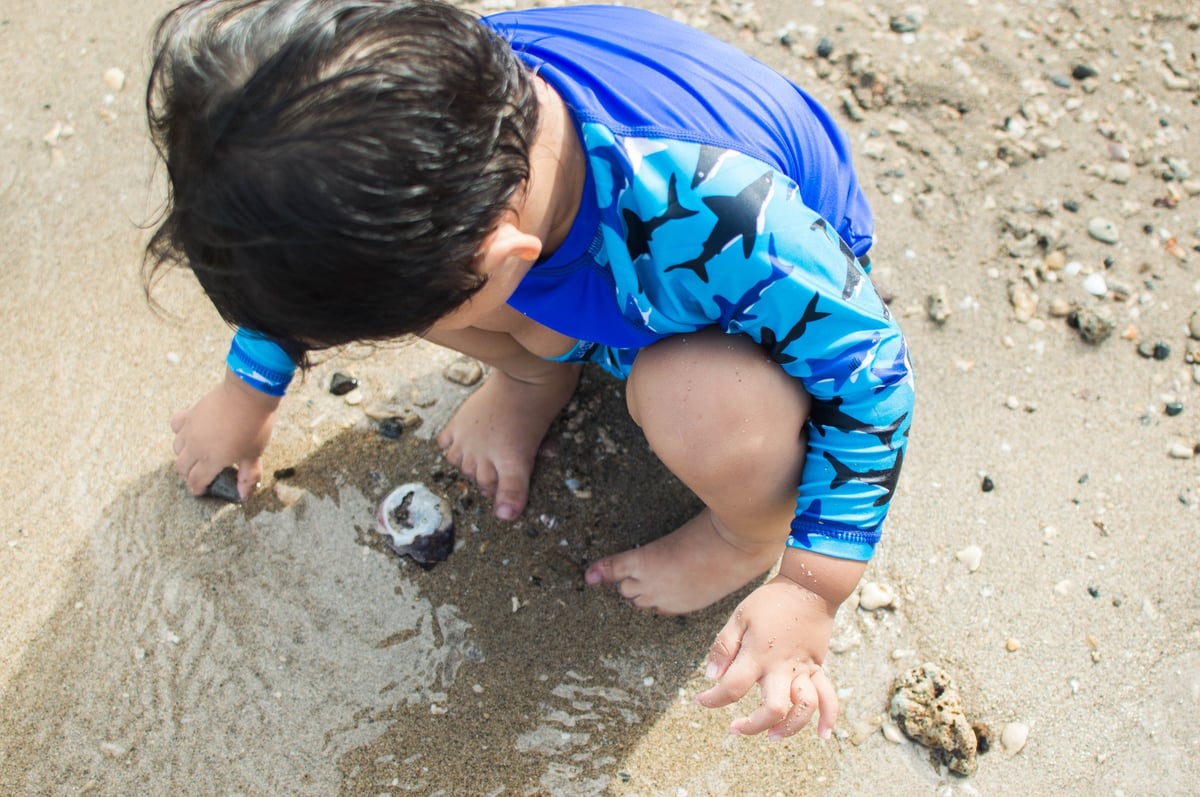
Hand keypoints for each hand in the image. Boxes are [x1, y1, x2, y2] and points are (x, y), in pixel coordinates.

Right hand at [170, 367, 280, 499]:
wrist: (249, 395)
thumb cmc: (255, 426)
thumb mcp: (254, 454)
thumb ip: (247, 476)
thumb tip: (243, 496)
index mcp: (211, 460)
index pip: (196, 481)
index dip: (197, 489)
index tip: (200, 490)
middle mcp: (195, 447)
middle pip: (182, 467)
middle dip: (189, 475)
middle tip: (200, 475)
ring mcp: (190, 429)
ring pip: (177, 448)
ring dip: (184, 455)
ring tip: (197, 455)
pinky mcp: (190, 414)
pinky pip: (176, 426)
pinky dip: (180, 432)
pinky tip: (191, 432)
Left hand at [695, 574, 838, 740]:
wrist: (809, 586)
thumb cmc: (770, 601)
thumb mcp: (740, 616)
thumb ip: (724, 646)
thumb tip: (711, 676)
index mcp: (758, 654)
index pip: (731, 688)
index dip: (712, 700)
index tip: (702, 701)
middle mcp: (781, 667)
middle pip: (771, 709)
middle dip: (752, 726)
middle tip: (735, 728)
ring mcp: (803, 669)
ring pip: (802, 709)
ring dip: (789, 728)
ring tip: (772, 736)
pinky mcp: (817, 667)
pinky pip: (829, 696)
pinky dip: (829, 717)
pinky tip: (823, 734)